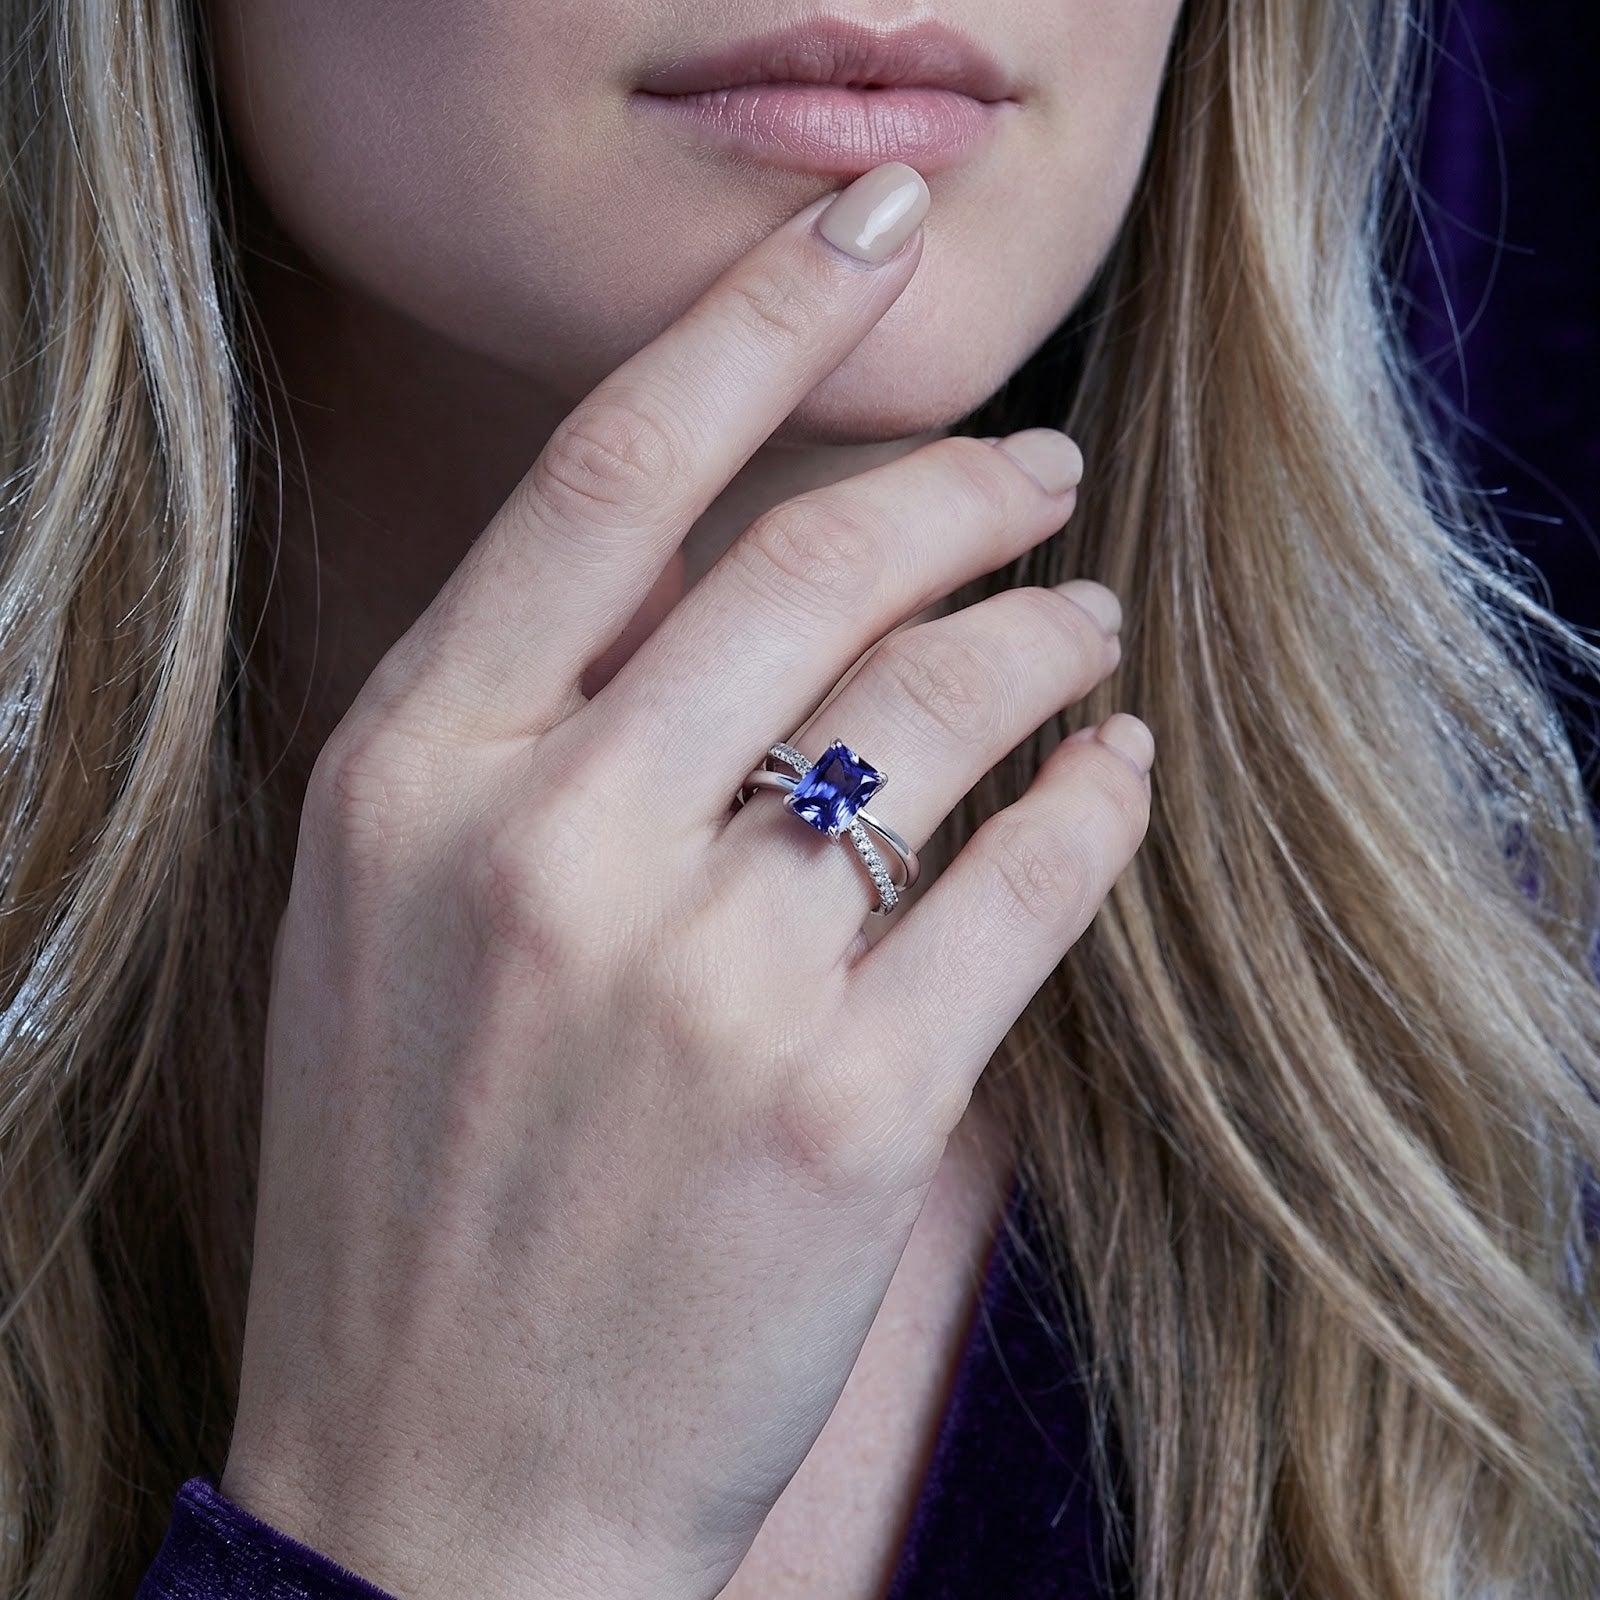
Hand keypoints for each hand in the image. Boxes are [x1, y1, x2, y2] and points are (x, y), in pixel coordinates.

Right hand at [220, 161, 1151, 1599]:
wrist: (443, 1481)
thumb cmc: (415, 1189)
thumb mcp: (399, 918)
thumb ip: (535, 735)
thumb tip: (742, 580)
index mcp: (414, 771)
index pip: (613, 469)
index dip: (760, 317)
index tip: (870, 229)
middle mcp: (550, 844)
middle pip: (819, 562)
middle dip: (966, 486)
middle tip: (1037, 473)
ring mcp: (701, 981)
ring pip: (945, 706)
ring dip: (1047, 638)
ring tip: (1086, 634)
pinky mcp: (846, 1111)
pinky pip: (1028, 883)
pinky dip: (1097, 806)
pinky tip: (1115, 778)